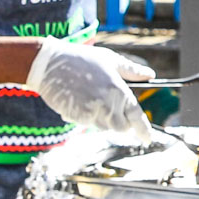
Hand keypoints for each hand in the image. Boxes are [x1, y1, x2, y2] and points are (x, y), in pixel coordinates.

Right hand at [23, 40, 155, 142]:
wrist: (48, 64)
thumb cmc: (81, 58)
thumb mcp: (110, 59)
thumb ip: (131, 70)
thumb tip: (151, 75)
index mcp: (119, 90)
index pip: (136, 116)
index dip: (143, 130)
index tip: (147, 139)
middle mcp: (107, 104)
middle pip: (121, 127)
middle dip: (121, 123)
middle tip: (112, 107)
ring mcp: (90, 112)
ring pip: (104, 127)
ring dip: (102, 118)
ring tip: (91, 97)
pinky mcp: (76, 117)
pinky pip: (87, 123)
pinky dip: (86, 116)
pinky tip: (79, 100)